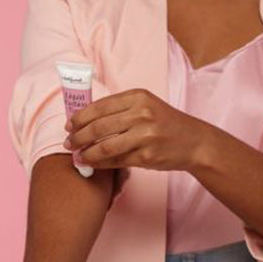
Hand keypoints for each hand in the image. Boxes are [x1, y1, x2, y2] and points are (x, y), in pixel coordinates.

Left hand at [63, 88, 209, 172]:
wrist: (194, 142)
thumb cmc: (166, 124)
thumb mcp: (146, 106)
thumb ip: (120, 110)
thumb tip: (86, 120)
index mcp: (138, 97)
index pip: (100, 106)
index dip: (80, 117)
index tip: (68, 125)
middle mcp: (141, 114)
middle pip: (98, 127)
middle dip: (78, 136)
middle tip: (68, 143)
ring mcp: (145, 136)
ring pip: (105, 146)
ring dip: (86, 153)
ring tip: (76, 156)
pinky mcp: (147, 156)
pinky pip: (116, 161)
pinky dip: (100, 163)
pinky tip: (91, 164)